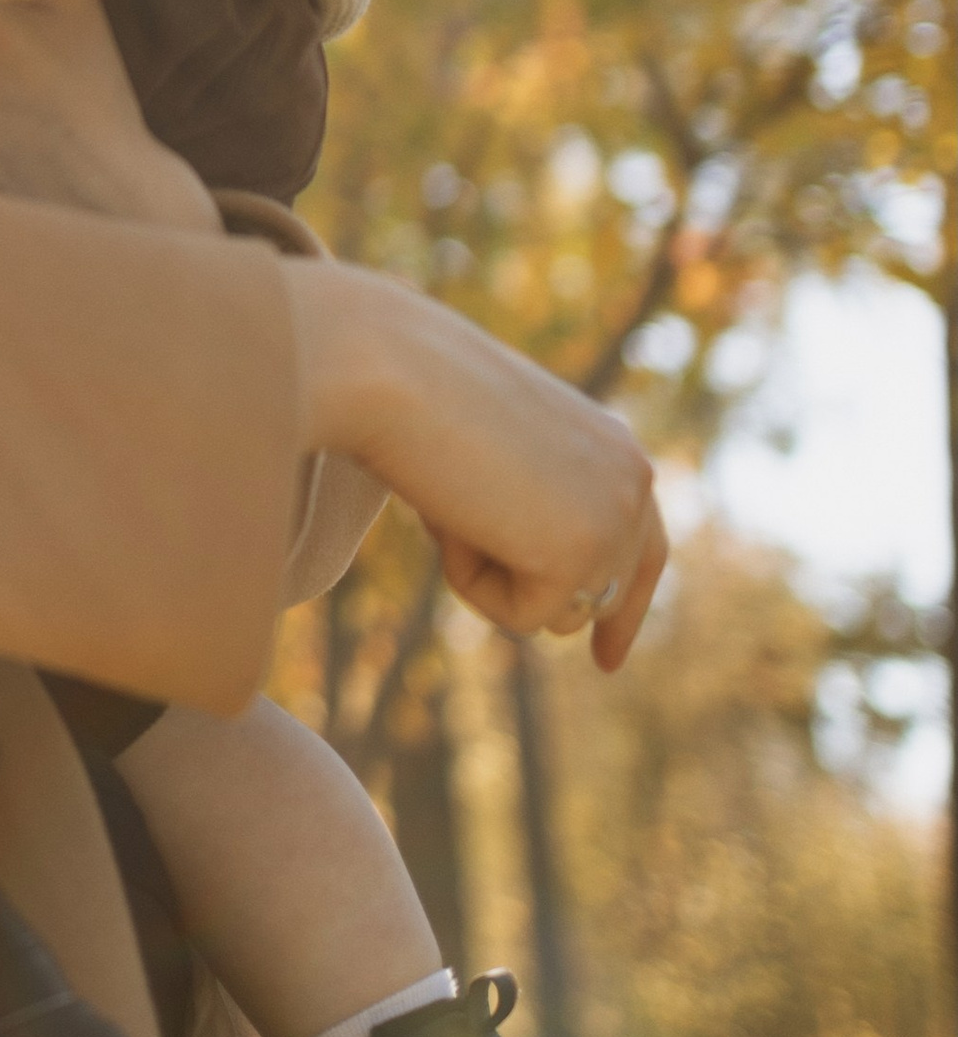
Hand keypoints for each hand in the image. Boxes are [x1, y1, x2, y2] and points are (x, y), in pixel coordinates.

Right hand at [287, 263, 666, 671]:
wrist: (392, 371)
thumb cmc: (415, 400)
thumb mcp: (492, 458)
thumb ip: (531, 507)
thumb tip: (538, 592)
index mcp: (616, 448)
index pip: (643, 548)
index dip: (623, 610)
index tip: (605, 665)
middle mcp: (634, 480)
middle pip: (603, 597)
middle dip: (533, 595)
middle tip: (461, 544)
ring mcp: (617, 519)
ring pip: (555, 612)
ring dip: (491, 578)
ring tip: (453, 503)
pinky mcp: (583, 554)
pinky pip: (521, 618)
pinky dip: (472, 582)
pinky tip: (454, 518)